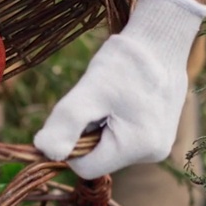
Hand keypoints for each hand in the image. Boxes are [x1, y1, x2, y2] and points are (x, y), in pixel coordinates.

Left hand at [33, 0, 205, 178]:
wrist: (162, 39)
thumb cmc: (126, 62)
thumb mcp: (90, 91)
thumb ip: (65, 123)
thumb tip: (44, 150)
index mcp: (138, 148)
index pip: (86, 167)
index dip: (70, 144)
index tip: (76, 112)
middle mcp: (153, 154)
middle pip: (99, 157)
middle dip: (88, 131)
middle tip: (98, 99)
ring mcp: (159, 145)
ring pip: (110, 147)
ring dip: (101, 125)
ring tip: (114, 96)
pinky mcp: (160, 134)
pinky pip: (124, 138)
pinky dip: (115, 121)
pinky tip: (125, 99)